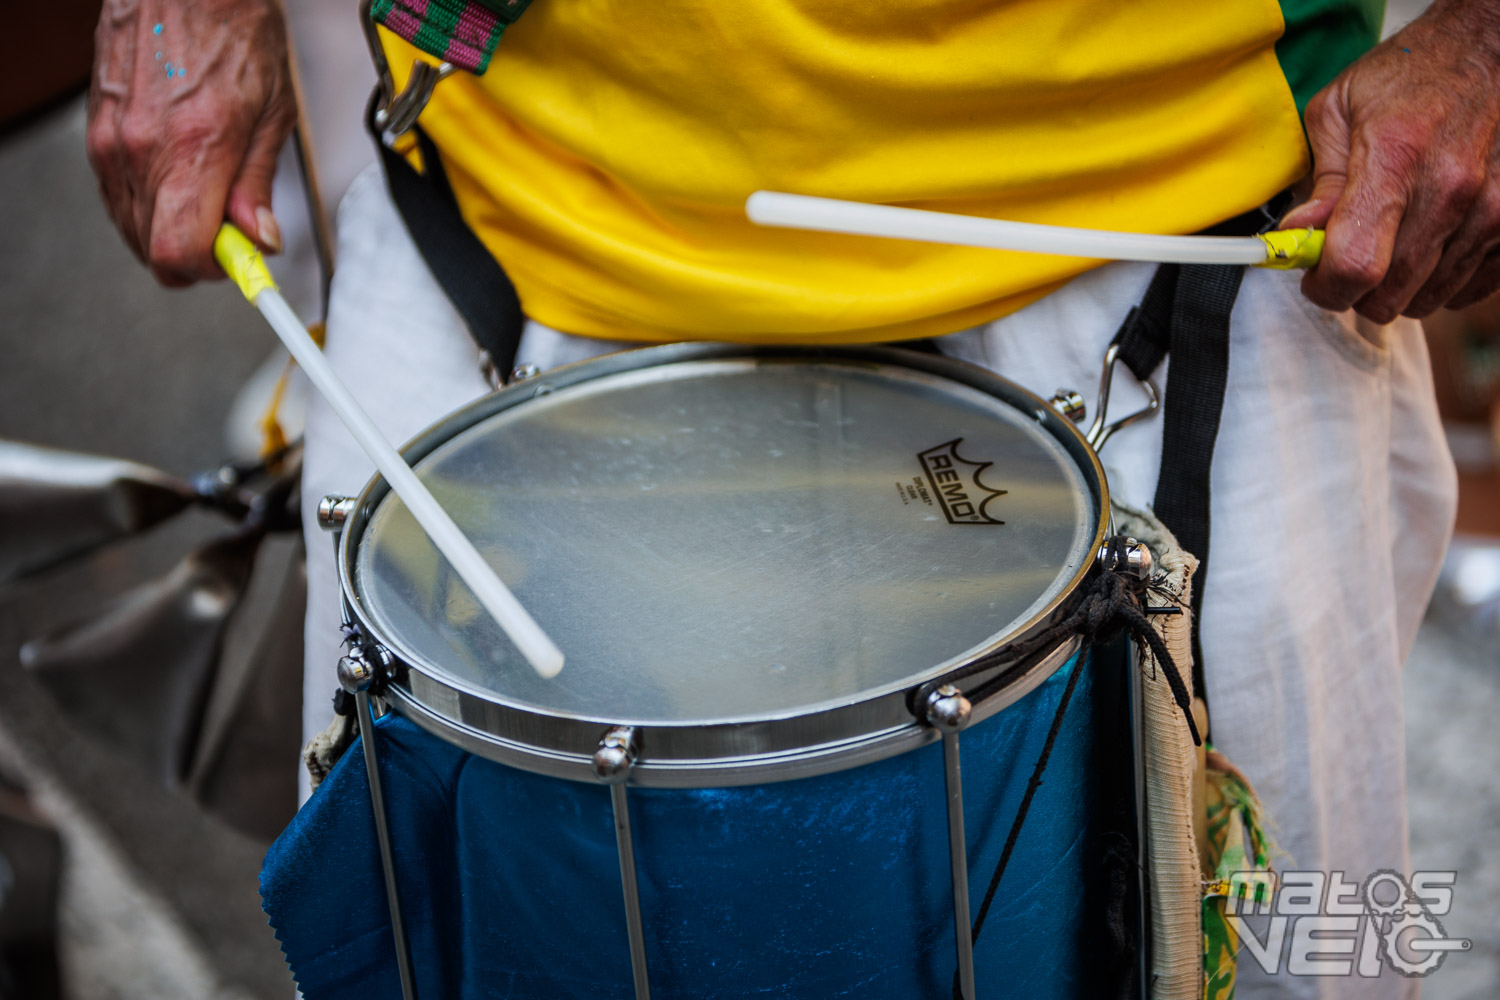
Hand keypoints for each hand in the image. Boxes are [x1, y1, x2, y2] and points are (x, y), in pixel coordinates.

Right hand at [86, 0, 295, 286]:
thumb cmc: (234, 30)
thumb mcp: (273, 113)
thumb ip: (259, 185)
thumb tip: (260, 240)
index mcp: (194, 147)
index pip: (180, 252)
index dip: (213, 271)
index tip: (241, 264)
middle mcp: (142, 148)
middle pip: (153, 250)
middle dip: (197, 256)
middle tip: (231, 233)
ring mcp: (112, 140)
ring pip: (132, 228)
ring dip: (171, 231)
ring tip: (207, 199)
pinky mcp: (97, 132)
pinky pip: (117, 195)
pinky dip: (148, 205)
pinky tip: (178, 181)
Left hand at [1281, 0, 1499, 320]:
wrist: (1485, 51)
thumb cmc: (1406, 78)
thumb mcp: (1338, 111)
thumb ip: (1319, 183)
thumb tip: (1298, 237)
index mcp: (1395, 159)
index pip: (1356, 263)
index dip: (1325, 287)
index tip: (1314, 279)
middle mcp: (1451, 189)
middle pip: (1392, 293)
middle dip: (1356, 292)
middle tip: (1346, 261)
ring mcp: (1491, 208)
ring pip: (1428, 297)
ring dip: (1399, 288)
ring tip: (1389, 246)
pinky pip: (1470, 289)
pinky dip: (1441, 282)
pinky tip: (1427, 249)